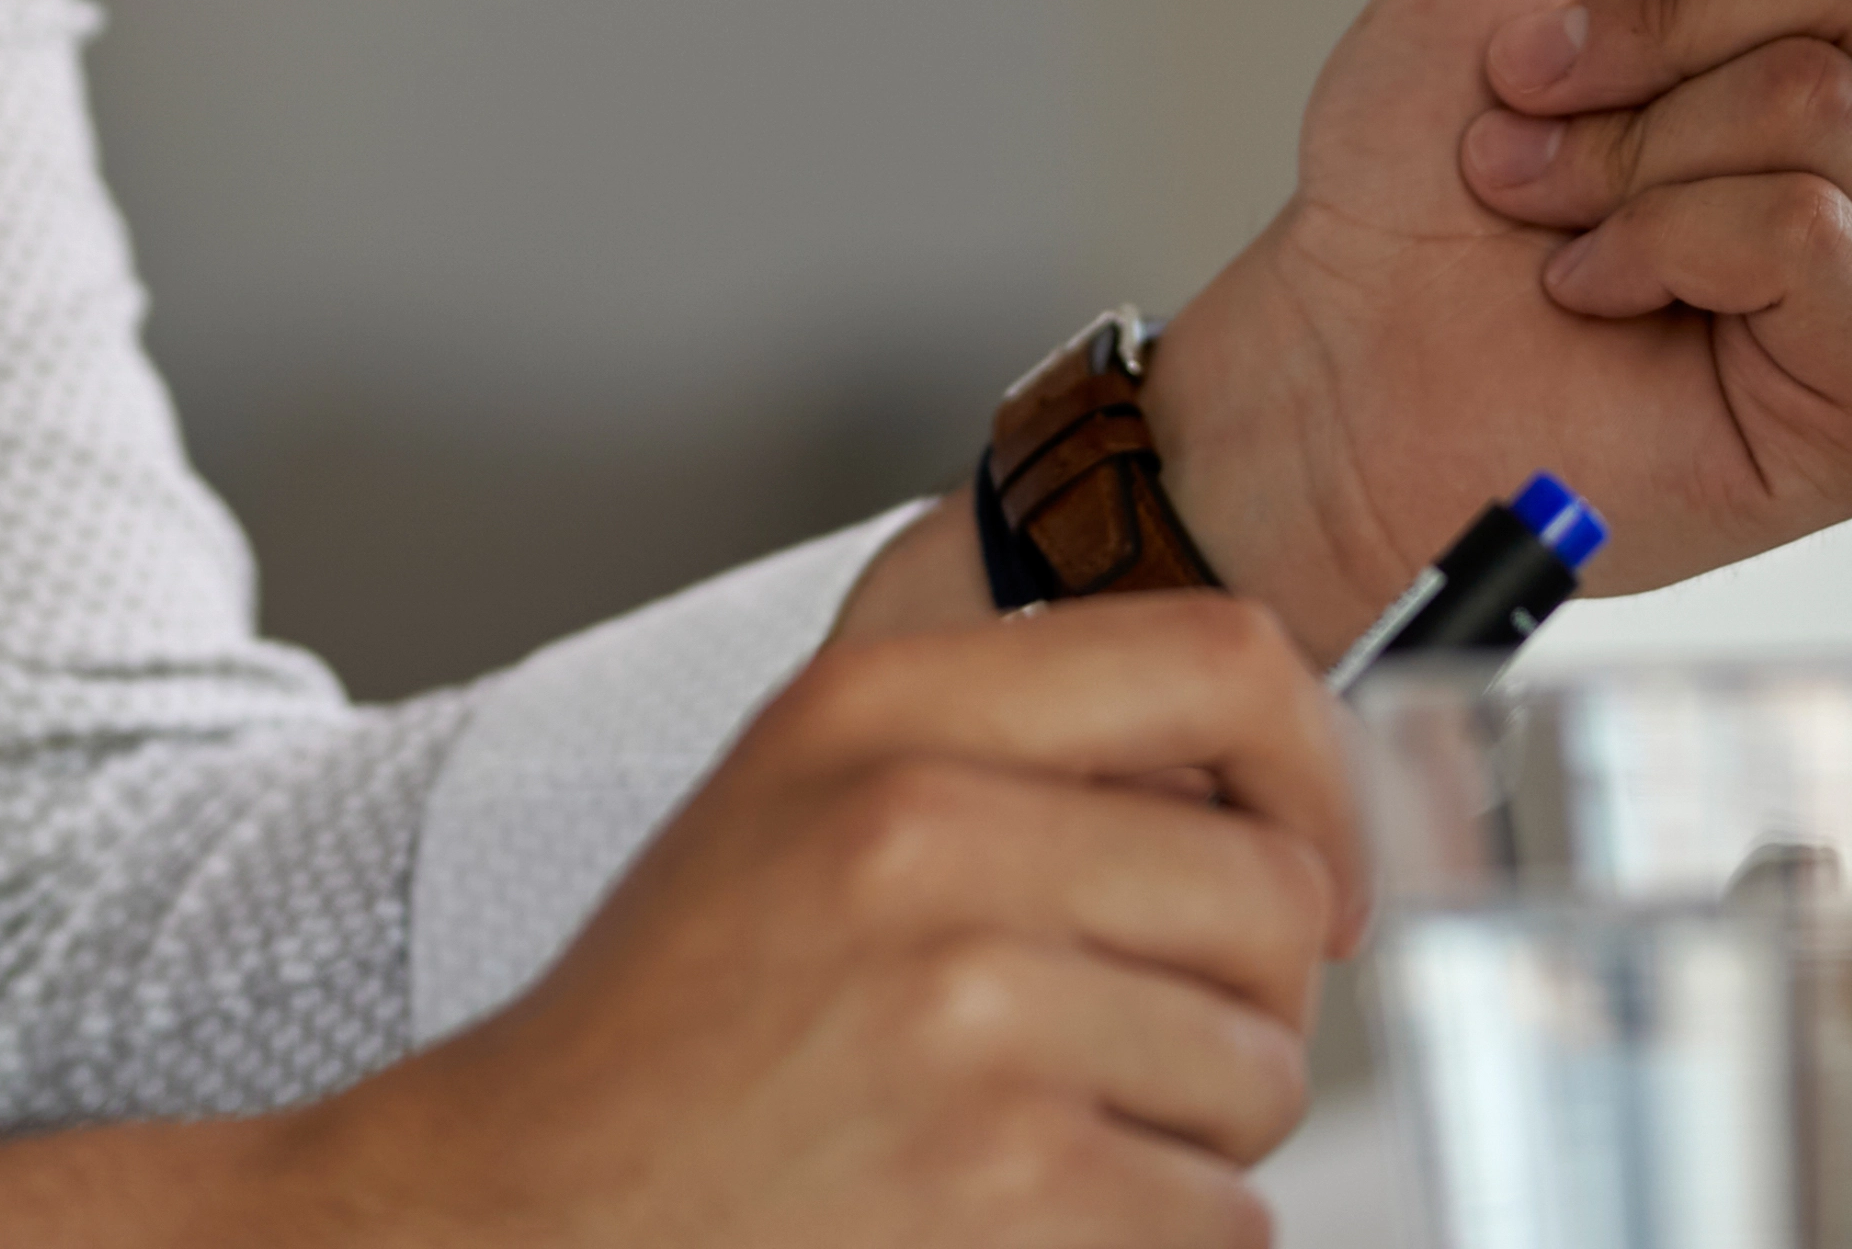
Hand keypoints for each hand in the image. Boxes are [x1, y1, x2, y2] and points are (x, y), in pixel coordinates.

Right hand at [266, 594, 1356, 1247]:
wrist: (534, 1204)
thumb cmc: (683, 1023)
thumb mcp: (807, 796)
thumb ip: (1009, 745)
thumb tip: (1267, 778)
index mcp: (883, 708)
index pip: (1224, 660)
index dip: (1317, 769)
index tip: (1312, 864)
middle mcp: (924, 831)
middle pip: (1274, 892)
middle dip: (1250, 997)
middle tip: (1150, 1042)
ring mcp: (967, 1010)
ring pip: (1263, 1071)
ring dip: (1198, 1133)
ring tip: (1054, 1133)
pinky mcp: (1006, 1179)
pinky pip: (1222, 1215)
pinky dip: (1164, 1237)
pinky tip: (1039, 1219)